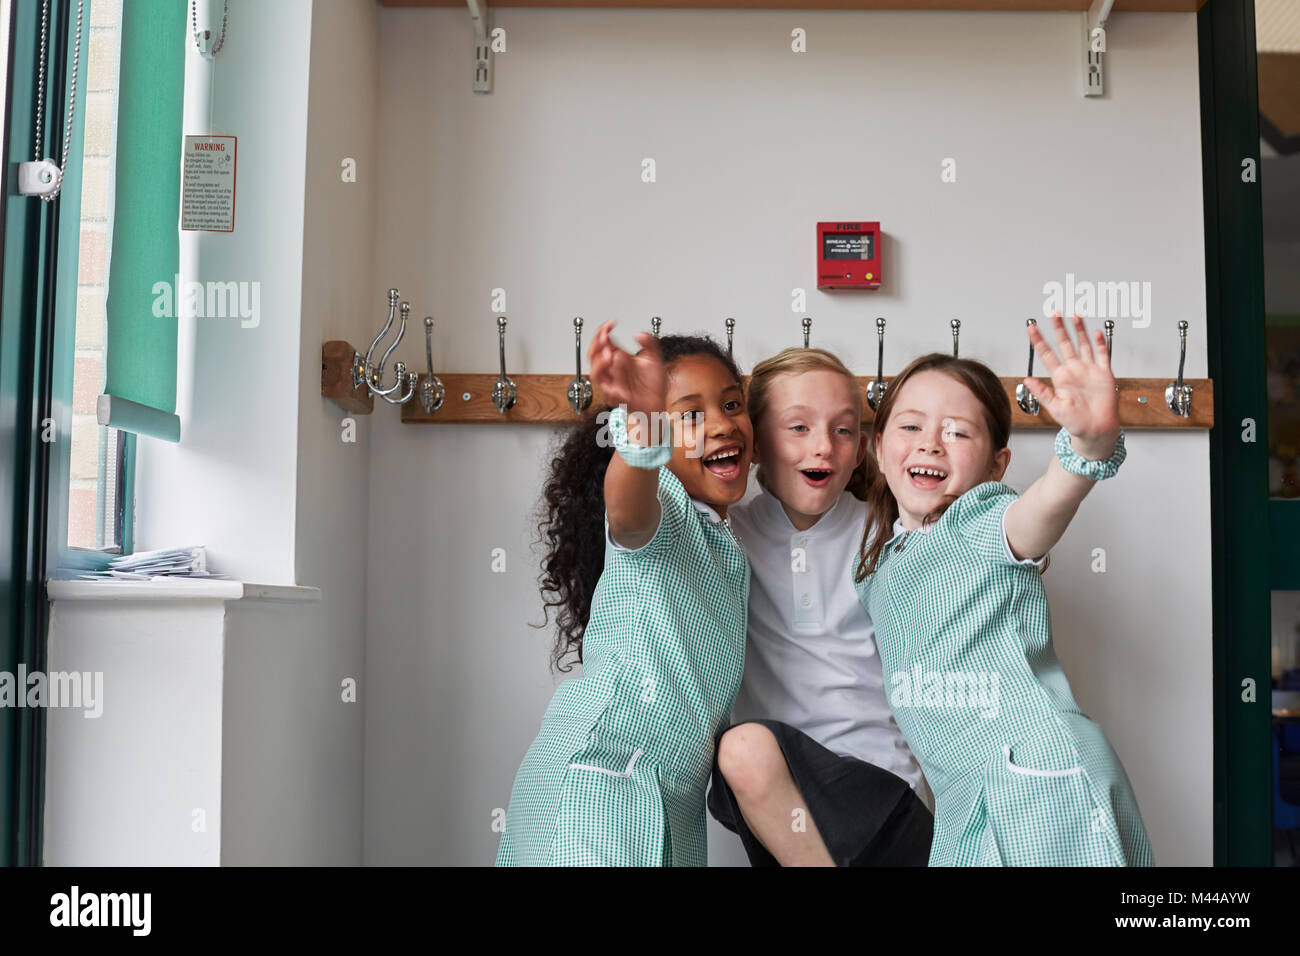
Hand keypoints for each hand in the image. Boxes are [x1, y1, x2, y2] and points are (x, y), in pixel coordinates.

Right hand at [587, 320, 667, 417]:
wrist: (658, 403)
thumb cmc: (653, 384)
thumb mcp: (655, 358)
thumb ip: (650, 343)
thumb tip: (639, 334)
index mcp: (618, 358)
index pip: (601, 342)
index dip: (602, 331)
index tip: (610, 324)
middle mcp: (613, 371)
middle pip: (593, 356)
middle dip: (596, 345)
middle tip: (606, 337)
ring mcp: (614, 384)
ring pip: (596, 374)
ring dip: (600, 364)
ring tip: (610, 355)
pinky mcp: (619, 399)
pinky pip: (611, 395)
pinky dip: (612, 390)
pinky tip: (616, 386)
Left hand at [1023, 312, 1120, 459]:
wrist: (1096, 430)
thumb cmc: (1075, 422)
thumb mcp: (1054, 408)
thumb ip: (1041, 393)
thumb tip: (1026, 380)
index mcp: (1060, 378)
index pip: (1046, 354)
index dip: (1038, 340)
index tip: (1031, 328)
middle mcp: (1074, 371)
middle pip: (1065, 344)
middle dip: (1059, 328)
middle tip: (1054, 313)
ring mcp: (1089, 370)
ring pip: (1083, 344)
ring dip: (1079, 330)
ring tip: (1074, 315)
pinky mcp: (1104, 374)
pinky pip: (1103, 355)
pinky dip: (1100, 343)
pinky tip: (1096, 332)